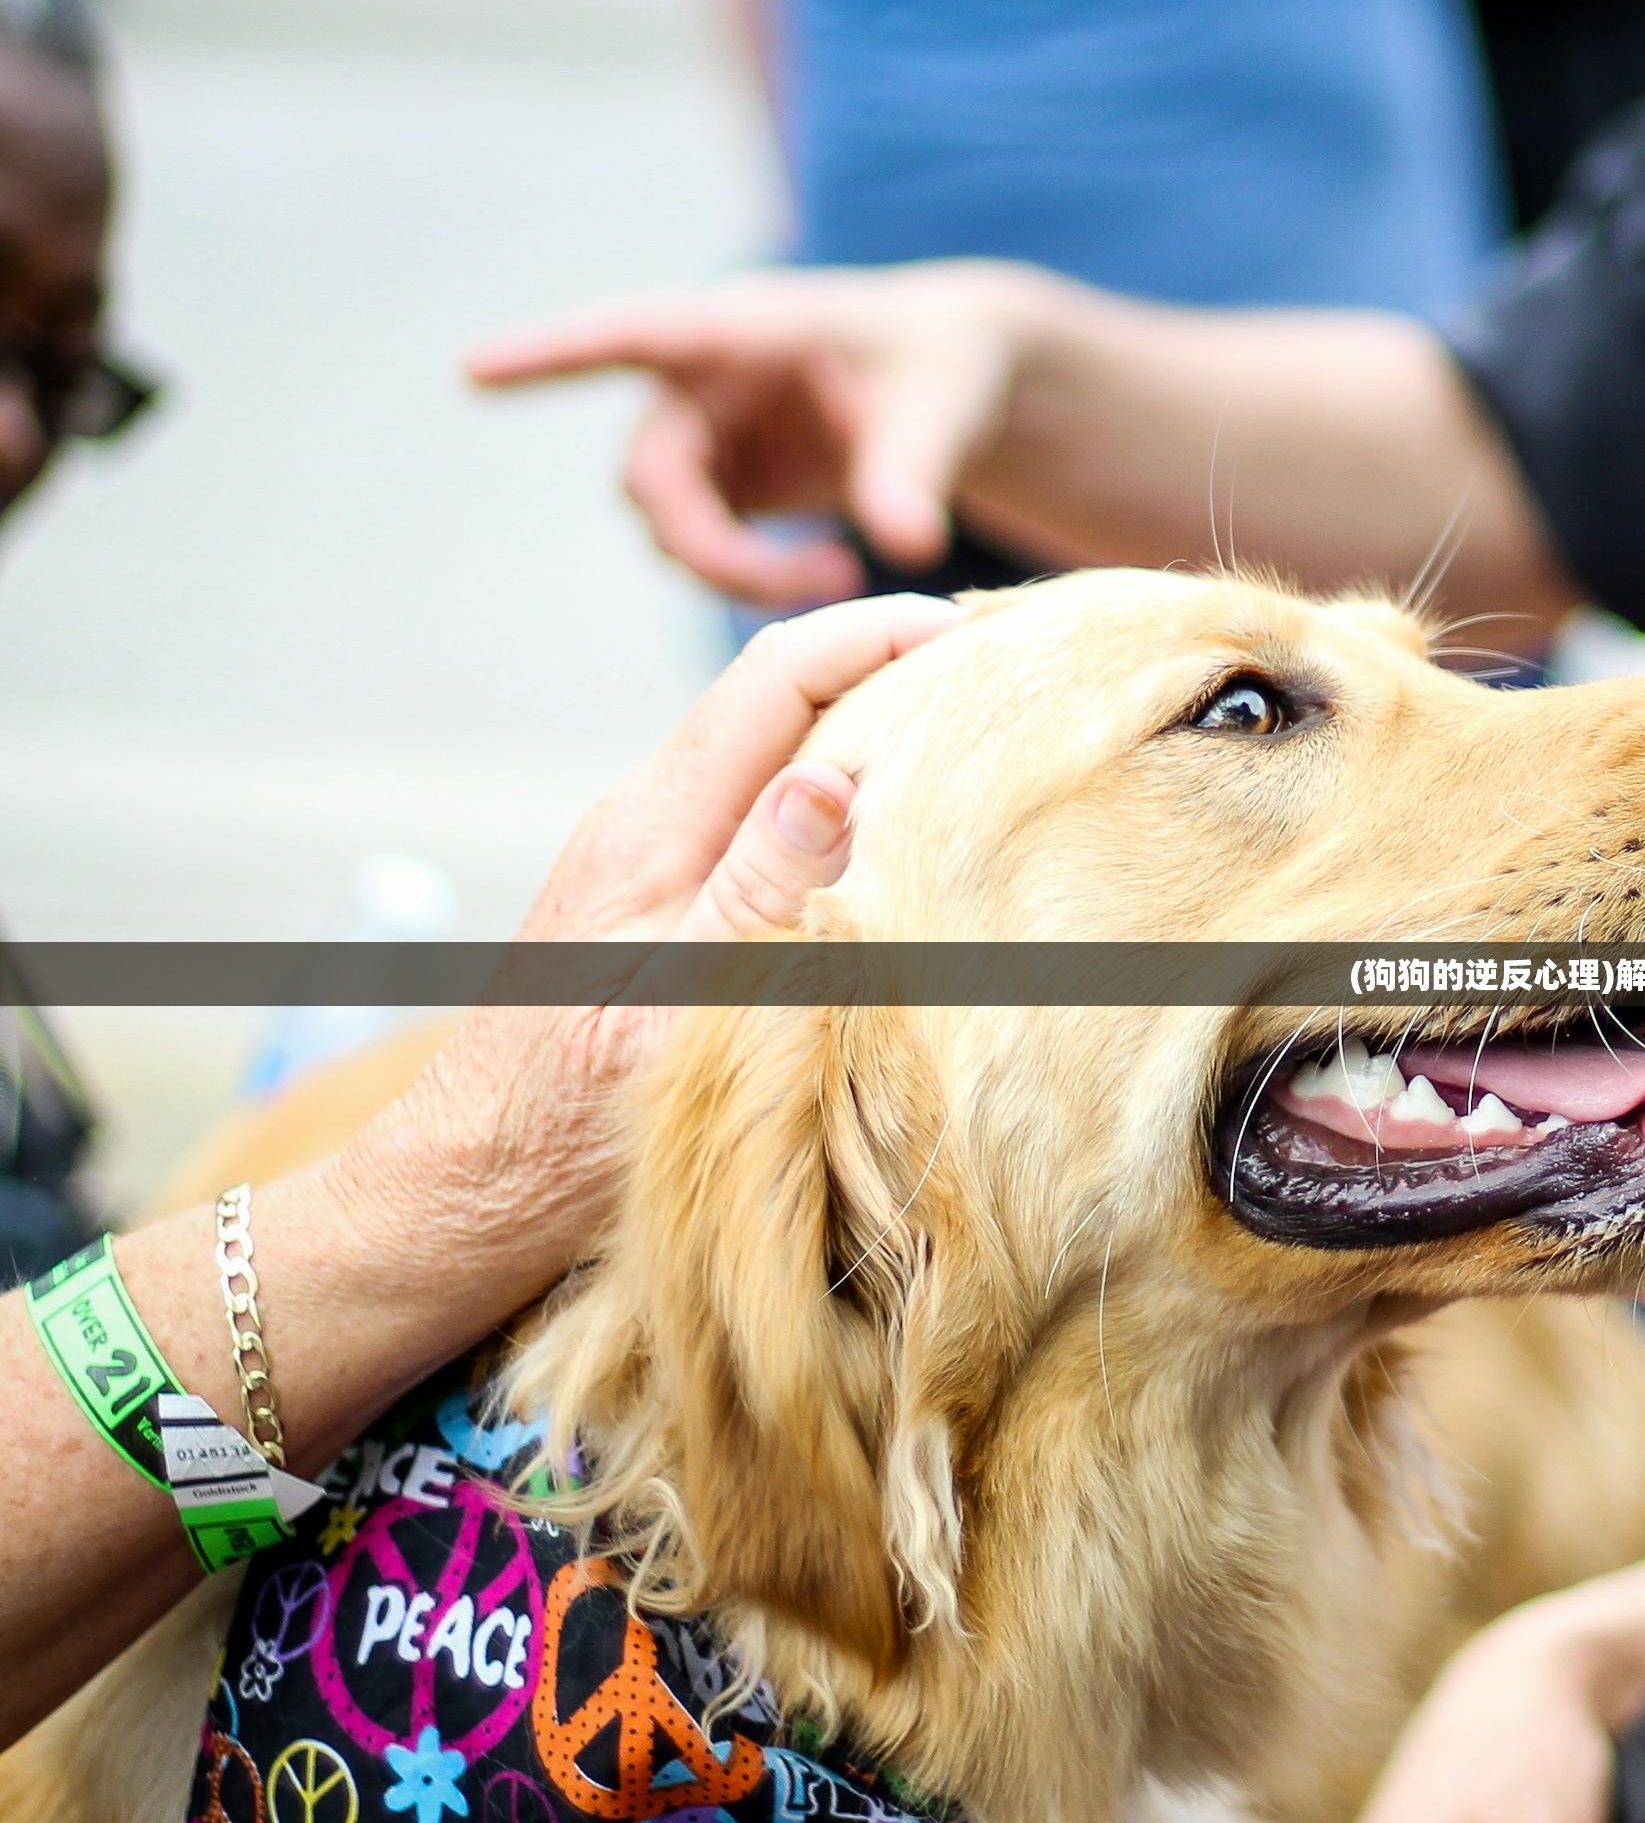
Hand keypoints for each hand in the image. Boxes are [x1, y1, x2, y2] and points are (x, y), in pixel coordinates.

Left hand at [327, 594, 961, 1304]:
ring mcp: (648, 861)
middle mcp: (646, 821)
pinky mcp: (658, 906)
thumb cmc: (569, 1122)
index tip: (973, 628)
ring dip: (866, 731)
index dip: (875, 633)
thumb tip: (833, 777)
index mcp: (651, 826)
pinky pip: (760, 819)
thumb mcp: (681, 1011)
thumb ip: (757, 895)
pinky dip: (838, 800)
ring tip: (968, 737)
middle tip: (999, 671)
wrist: (468, 1193)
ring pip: (771, 757)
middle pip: (776, 699)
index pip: (772, 677)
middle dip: (886, 665)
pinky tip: (893, 834)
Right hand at [468, 262, 1036, 607]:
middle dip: (710, 546)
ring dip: (738, 568)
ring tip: (841, 575)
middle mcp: (702, 382)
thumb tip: (908, 548)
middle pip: (652, 477)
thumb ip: (916, 471)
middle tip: (819, 582)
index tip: (472, 368)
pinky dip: (754, 577)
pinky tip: (829, 574)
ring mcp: (707, 437)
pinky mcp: (726, 486)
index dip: (552, 353)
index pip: (632, 335)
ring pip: (670, 523)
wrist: (960, 386)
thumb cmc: (948, 365)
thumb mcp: (945, 404)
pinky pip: (703, 546)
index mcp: (741, 329)